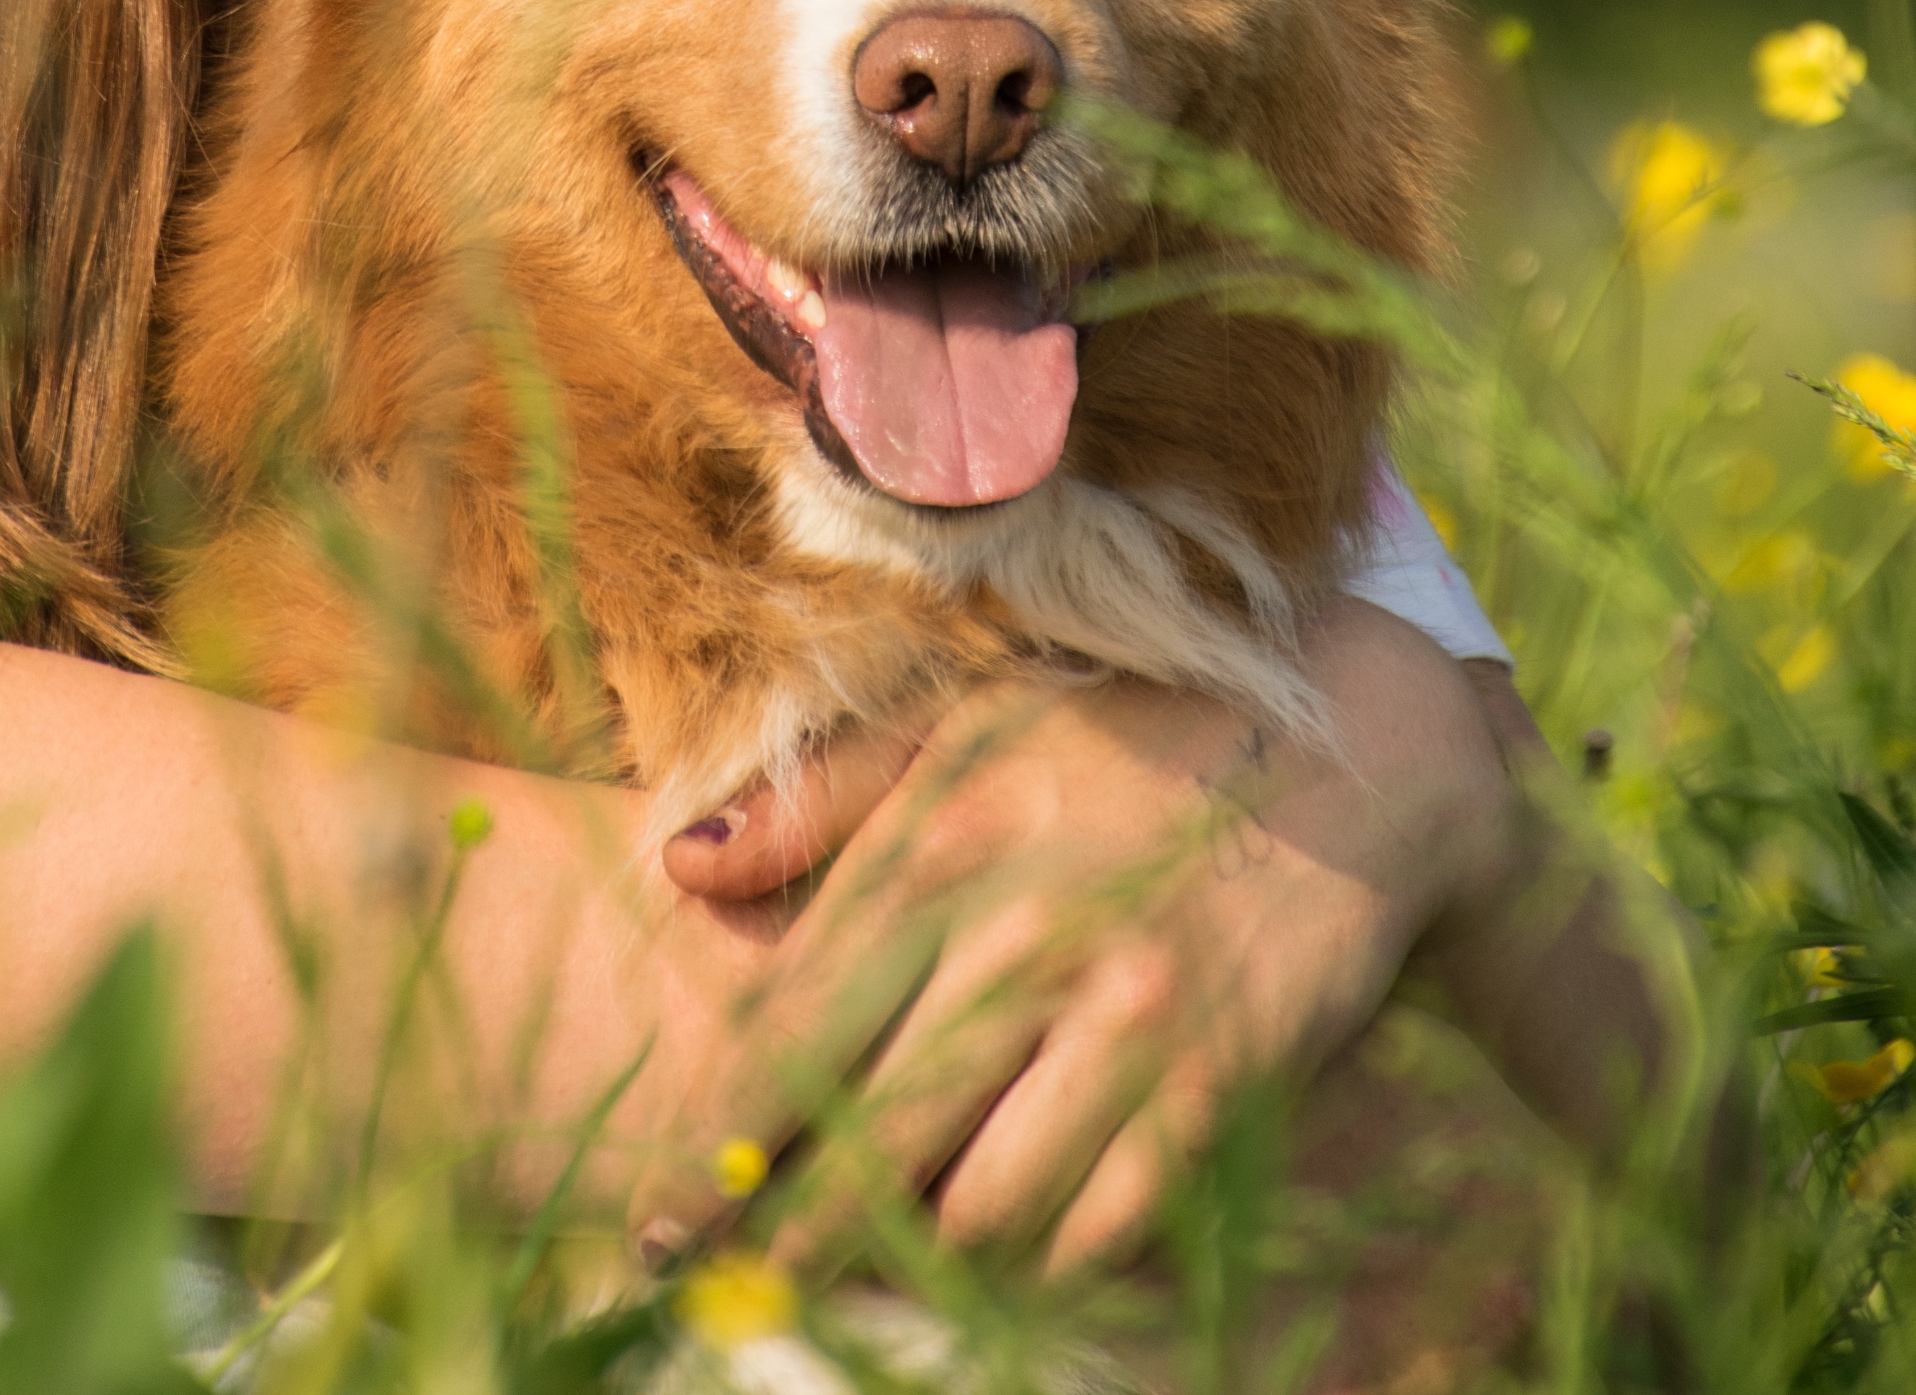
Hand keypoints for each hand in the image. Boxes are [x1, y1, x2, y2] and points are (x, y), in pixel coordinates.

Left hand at [634, 599, 1518, 1273]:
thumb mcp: (965, 726)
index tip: (662, 1220)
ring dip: (911, 1263)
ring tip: (867, 1282)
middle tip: (741, 1292)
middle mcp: (1019, 936)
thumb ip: (819, 799)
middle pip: (862, 1144)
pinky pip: (1094, 1232)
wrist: (1355, 744)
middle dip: (786, 1241)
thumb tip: (674, 864)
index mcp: (939, 845)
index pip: (786, 1035)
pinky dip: (1035, 1267)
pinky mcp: (1216, 1086)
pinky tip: (999, 1263)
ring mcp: (1124, 1017)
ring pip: (973, 1211)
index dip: (713, 1152)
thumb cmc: (1129, 733)